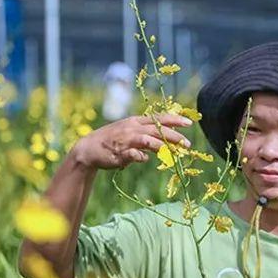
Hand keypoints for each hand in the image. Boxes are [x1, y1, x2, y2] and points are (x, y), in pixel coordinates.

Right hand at [72, 113, 192, 169]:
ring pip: (148, 140)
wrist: (88, 148)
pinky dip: (141, 157)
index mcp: (136, 121)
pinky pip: (133, 154)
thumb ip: (146, 135)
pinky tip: (145, 159)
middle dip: (174, 136)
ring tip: (174, 153)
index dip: (174, 120)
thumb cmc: (112, 141)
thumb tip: (164, 141)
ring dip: (162, 146)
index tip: (189, 123)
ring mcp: (126, 140)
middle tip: (188, 144)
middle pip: (157, 130)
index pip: (158, 118)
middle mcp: (132, 128)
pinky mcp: (119, 153)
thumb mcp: (129, 132)